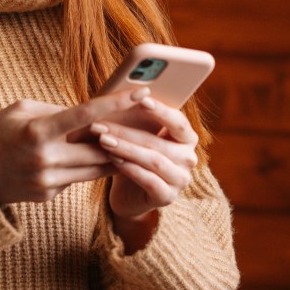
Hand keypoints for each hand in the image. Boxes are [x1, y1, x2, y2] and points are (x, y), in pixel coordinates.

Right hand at [0, 88, 154, 204]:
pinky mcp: (49, 195)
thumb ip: (57, 110)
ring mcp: (48, 181)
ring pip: (96, 168)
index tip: (142, 92)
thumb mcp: (21, 110)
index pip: (86, 114)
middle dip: (123, 136)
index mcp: (38, 131)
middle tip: (145, 123)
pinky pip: (77, 178)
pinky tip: (85, 157)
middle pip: (100, 147)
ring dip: (112, 154)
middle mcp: (46, 159)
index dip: (116, 103)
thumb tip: (91, 113)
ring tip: (127, 141)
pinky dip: (84, 166)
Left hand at [90, 95, 198, 221]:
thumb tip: (124, 92)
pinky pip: (149, 181)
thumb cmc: (133, 156)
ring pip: (154, 160)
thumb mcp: (138, 135)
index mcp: (187, 138)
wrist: (128, 194)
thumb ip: (138, 118)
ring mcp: (180, 180)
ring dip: (126, 149)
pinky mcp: (167, 197)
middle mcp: (189, 158)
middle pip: (159, 142)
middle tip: (100, 124)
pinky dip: (130, 169)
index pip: (178, 122)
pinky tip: (113, 160)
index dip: (161, 110)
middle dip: (127, 132)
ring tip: (103, 140)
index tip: (141, 98)